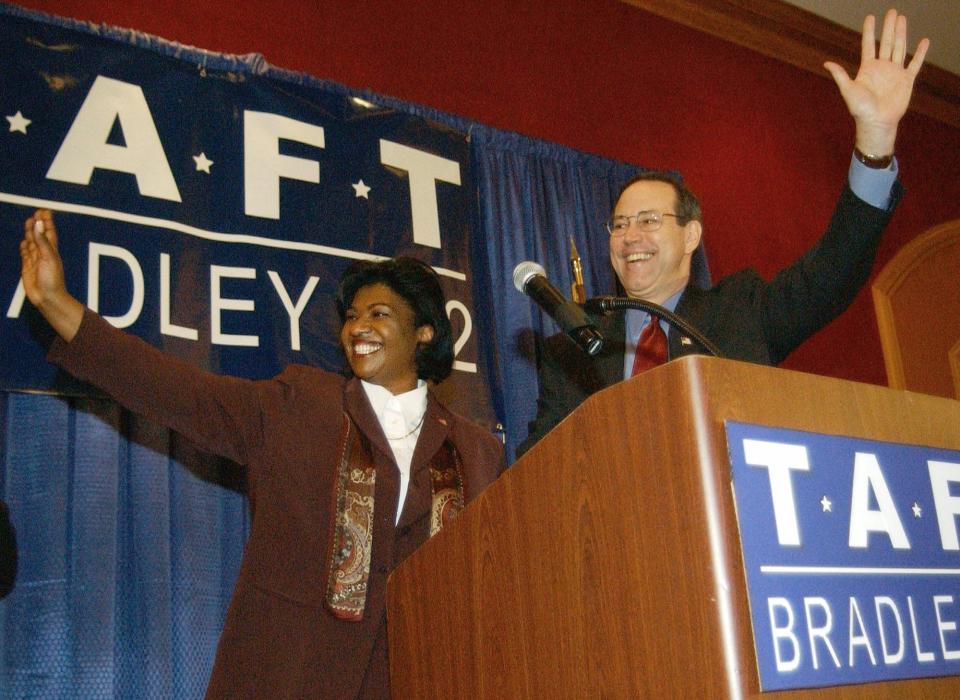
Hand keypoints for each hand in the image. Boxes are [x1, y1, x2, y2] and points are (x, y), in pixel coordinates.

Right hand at [19, 209, 82, 340]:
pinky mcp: (27, 268)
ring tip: (29, 222)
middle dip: (37, 224)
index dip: (47, 222)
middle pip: (39, 235)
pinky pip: (25, 254)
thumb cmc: (52, 279)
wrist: (47, 298)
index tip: (45, 210)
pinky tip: (24, 242)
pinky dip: (24, 247)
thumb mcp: (48, 258)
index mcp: (52, 250)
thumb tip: (37, 224)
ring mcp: (35, 261)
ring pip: (31, 243)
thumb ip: (41, 241)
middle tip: (36, 213)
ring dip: (30, 233)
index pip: (49, 232)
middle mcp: (44, 254)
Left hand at [823, 9, 928, 156]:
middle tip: (892, 12)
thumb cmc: (860, 109)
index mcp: (867, 68)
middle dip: (889, 27)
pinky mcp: (906, 80)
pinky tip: (924, 41)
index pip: (869, 45)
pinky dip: (920, 53)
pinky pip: (915, 63)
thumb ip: (840, 75)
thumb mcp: (848, 89)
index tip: (871, 17)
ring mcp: (895, 73)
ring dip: (901, 33)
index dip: (870, 31)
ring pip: (899, 48)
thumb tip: (826, 63)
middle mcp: (882, 68)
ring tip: (902, 19)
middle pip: (886, 42)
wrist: (876, 122)